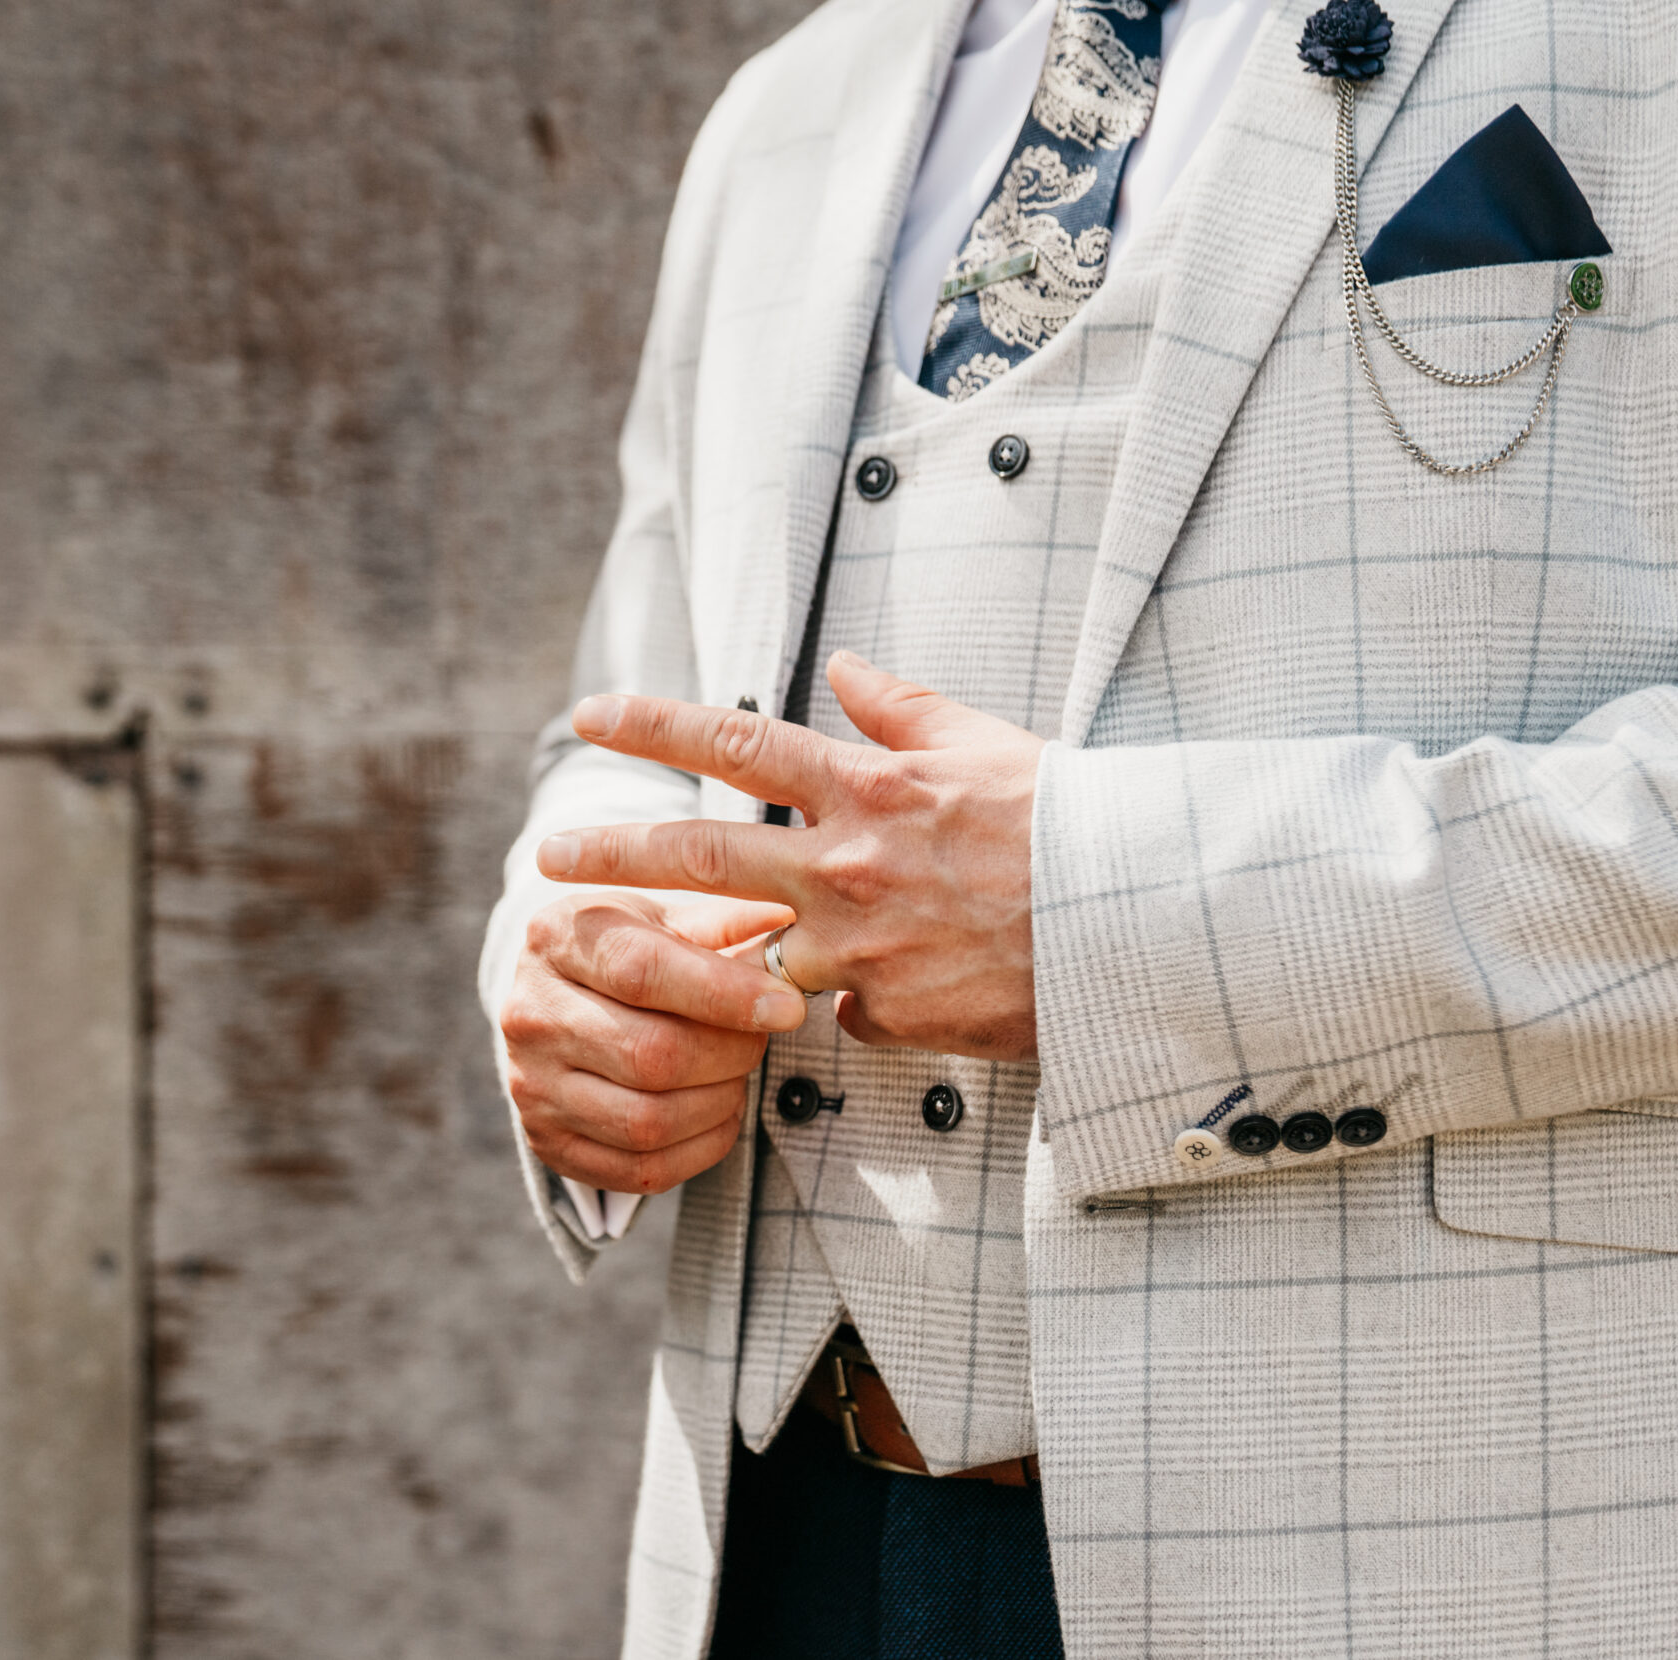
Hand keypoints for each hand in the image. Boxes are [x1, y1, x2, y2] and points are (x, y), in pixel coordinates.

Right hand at [499, 889, 803, 1193]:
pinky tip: (718, 1113)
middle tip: (761, 1039)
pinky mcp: (547, 1143)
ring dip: (718, 1103)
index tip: (788, 1007)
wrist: (560, 1002)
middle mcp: (530, 1014)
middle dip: (730, 1054)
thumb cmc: (628, 948)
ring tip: (737, 1074)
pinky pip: (639, 1170)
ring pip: (647, 1121)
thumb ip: (725, 920)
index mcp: (557, 939)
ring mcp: (532, 1086)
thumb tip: (792, 919)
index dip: (725, 994)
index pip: (643, 972)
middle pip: (650, 1055)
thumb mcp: (665, 915)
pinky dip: (700, 1148)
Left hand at [536, 652, 1045, 1059]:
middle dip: (612, 857)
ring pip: (760, 960)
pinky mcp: (890, 1013)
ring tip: (703, 962)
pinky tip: (909, 988)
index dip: (655, 726)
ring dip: (739, 959)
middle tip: (547, 862)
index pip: (736, 745)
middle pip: (700, 860)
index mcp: (866, 788)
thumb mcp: (987, 744)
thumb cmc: (1069, 824)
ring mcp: (861, 947)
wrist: (1131, 925)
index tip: (593, 716)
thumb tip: (846, 664)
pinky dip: (859, 1001)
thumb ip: (904, 708)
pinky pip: (845, 1013)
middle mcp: (846, 866)